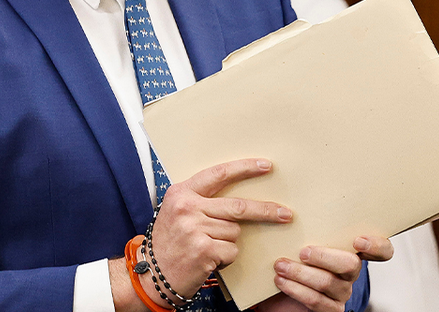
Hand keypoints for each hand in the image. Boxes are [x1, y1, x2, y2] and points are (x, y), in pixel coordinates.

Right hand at [147, 159, 292, 298]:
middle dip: (265, 211)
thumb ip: (201, 201)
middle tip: (285, 213)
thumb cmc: (169, 242)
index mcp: (181, 193)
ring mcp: (194, 228)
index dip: (244, 168)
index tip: (265, 166)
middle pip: (237, 206)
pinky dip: (226, 257)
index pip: (218, 174)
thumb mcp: (177, 212)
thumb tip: (239, 198)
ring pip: (234, 232)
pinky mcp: (203, 249)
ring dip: (228, 242)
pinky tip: (208, 259)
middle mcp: (187, 207)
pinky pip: (232, 250)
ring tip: (208, 247)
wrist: (153, 273)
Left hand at [259, 235, 393, 311]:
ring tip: (280, 265)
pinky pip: (316, 300)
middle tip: (302, 252)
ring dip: (300, 273)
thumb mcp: (299, 237)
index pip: (381, 250)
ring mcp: (342, 292)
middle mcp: (350, 272)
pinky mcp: (330, 309)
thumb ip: (306, 225)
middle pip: (351, 265)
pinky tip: (281, 280)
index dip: (377, 246)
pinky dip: (295, 289)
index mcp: (349, 251)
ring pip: (328, 282)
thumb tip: (289, 207)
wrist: (277, 288)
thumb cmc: (291, 256)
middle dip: (325, 257)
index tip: (358, 241)